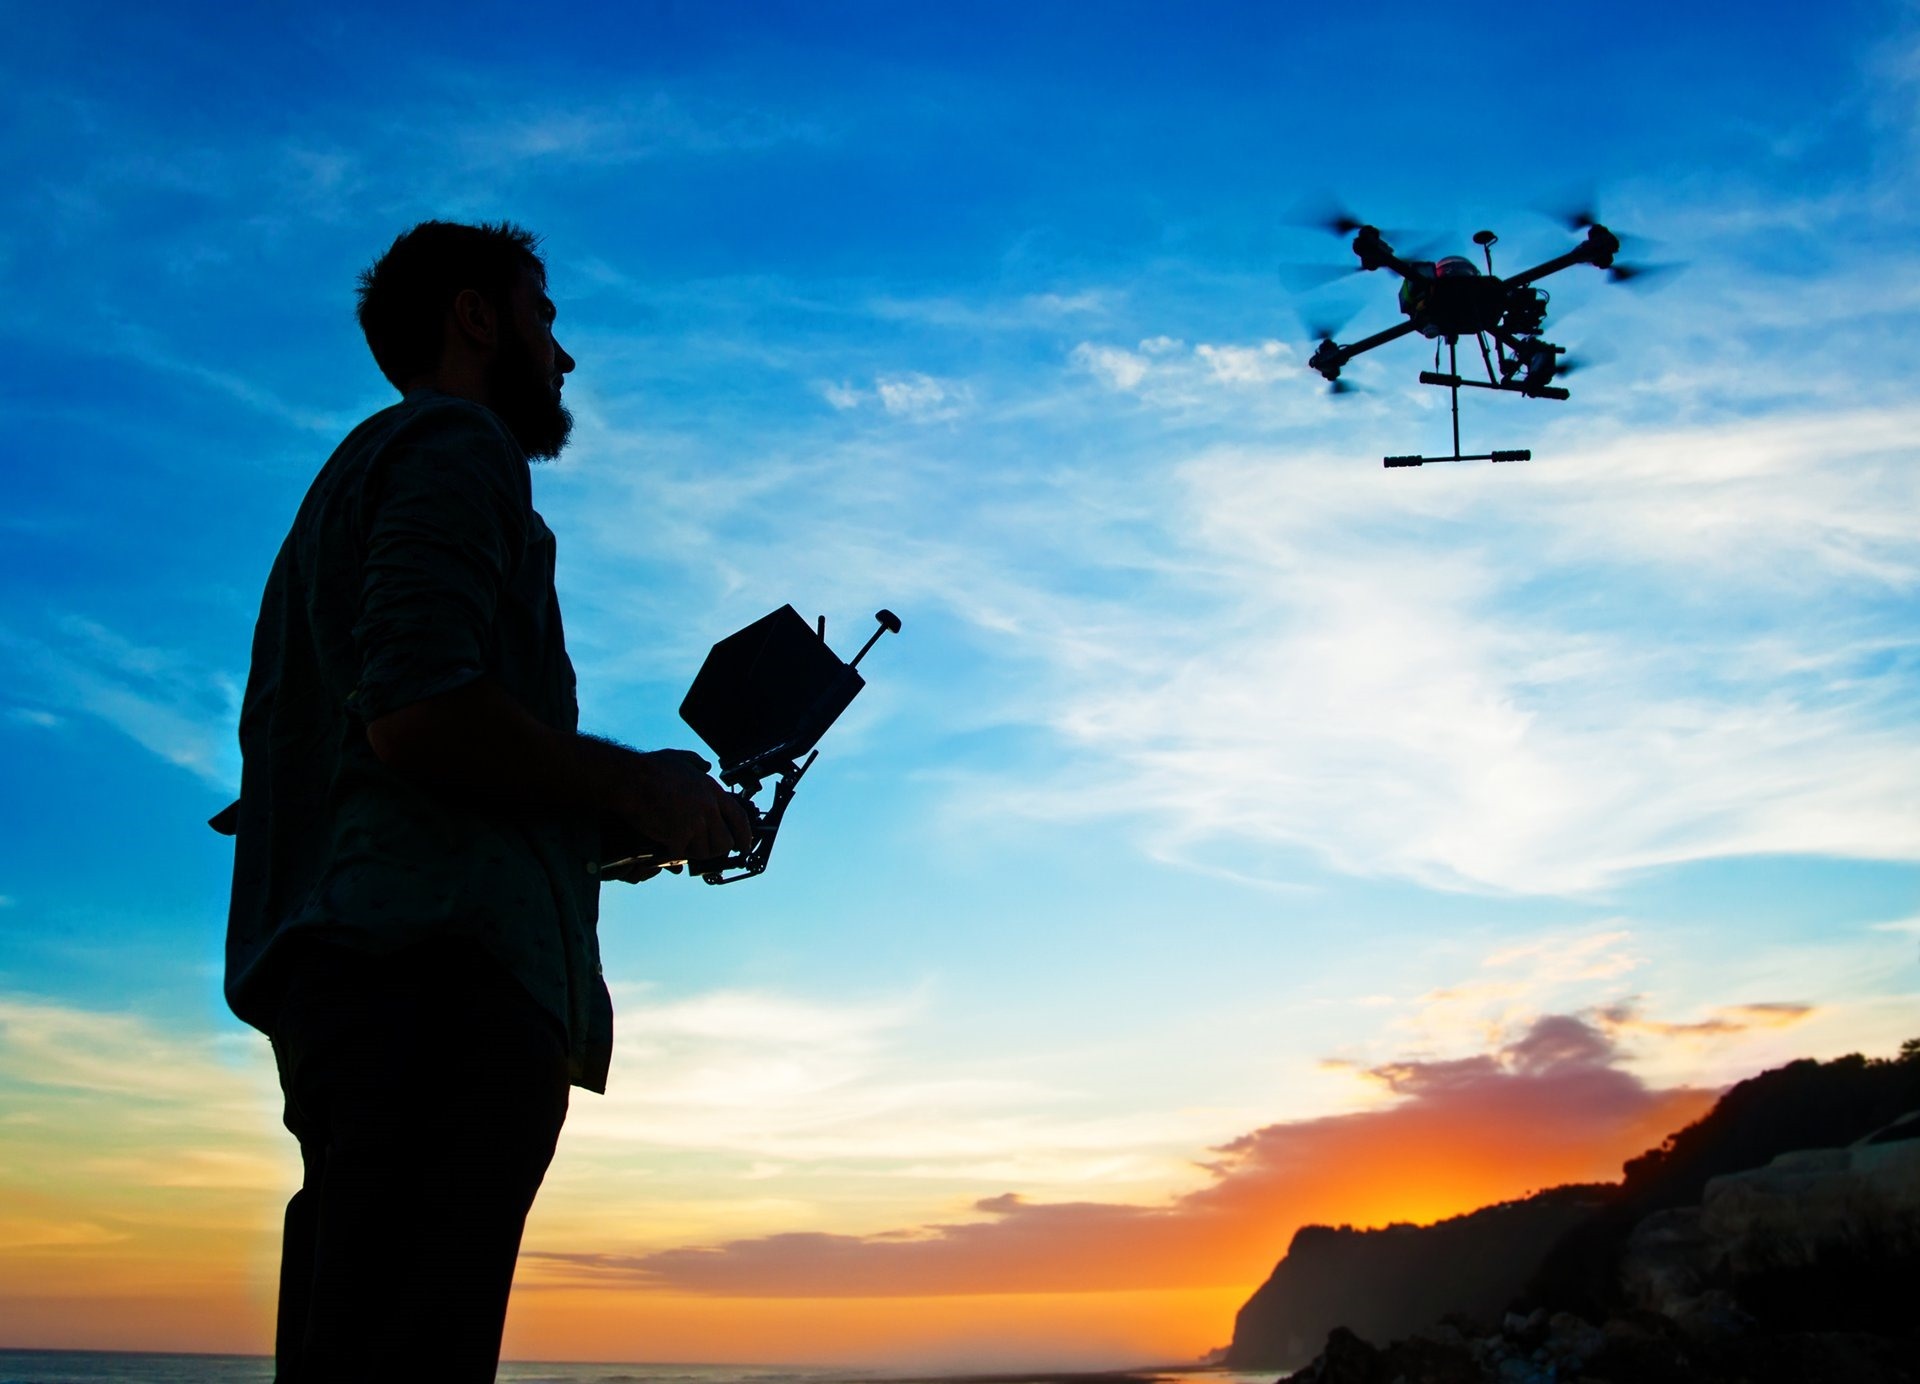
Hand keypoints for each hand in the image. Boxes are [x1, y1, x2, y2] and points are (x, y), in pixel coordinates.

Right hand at [609, 749, 756, 864]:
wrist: (630, 779)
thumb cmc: (651, 768)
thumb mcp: (681, 759)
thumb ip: (698, 763)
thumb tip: (707, 766)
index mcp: (712, 791)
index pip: (739, 818)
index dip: (745, 835)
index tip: (744, 845)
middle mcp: (707, 809)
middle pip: (725, 842)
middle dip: (716, 848)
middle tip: (705, 847)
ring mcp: (693, 824)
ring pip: (704, 852)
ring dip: (693, 851)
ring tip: (683, 843)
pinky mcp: (677, 837)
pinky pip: (681, 854)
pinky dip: (673, 853)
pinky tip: (666, 846)